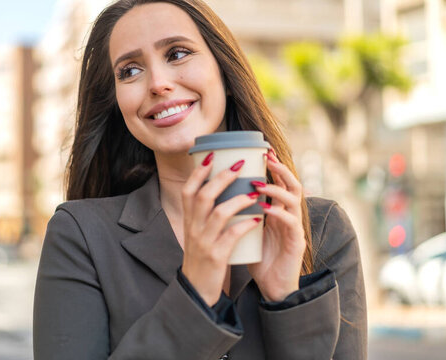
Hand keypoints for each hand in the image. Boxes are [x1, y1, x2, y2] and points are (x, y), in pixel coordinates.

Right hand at [181, 153, 261, 305]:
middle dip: (222, 178)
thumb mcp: (196, 233)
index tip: (213, 156)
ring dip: (238, 200)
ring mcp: (204, 242)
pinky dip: (245, 225)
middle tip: (240, 165)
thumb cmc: (202, 258)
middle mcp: (193, 228)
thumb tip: (218, 189)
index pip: (188, 190)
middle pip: (204, 196)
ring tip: (254, 192)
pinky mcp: (217, 256)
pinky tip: (256, 218)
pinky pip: (231, 236)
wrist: (197, 290)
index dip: (198, 172)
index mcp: (188, 220)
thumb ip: (204, 214)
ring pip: (219, 214)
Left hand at [248, 150, 305, 301]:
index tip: (262, 150)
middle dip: (280, 169)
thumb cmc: (259, 257)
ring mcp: (295, 228)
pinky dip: (278, 212)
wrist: (271, 287)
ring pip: (294, 199)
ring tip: (258, 183)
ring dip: (275, 189)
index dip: (274, 166)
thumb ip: (241, 213)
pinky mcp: (296, 243)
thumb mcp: (247, 230)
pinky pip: (290, 223)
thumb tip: (218, 194)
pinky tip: (265, 208)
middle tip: (266, 157)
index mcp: (279, 211)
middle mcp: (290, 215)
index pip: (280, 182)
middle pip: (292, 184)